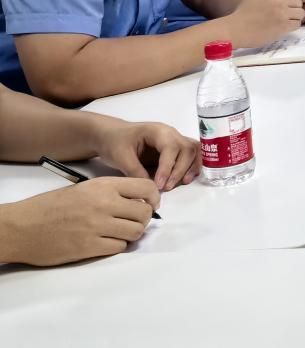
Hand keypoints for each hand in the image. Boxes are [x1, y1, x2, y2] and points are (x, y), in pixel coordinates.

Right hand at [0, 177, 159, 265]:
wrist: (22, 227)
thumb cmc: (51, 207)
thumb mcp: (83, 189)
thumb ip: (111, 193)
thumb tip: (138, 202)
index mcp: (103, 186)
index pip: (145, 187)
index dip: (153, 197)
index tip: (151, 204)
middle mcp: (104, 204)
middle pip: (144, 212)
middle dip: (144, 218)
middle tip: (134, 221)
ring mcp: (97, 227)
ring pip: (135, 232)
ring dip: (132, 234)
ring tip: (121, 232)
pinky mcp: (89, 247)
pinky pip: (119, 247)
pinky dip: (117, 246)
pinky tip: (107, 242)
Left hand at [93, 120, 199, 190]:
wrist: (111, 135)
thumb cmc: (114, 142)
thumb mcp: (121, 157)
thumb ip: (136, 172)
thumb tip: (150, 189)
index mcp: (157, 131)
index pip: (171, 148)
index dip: (168, 167)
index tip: (159, 185)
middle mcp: (171, 133)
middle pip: (187, 149)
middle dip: (180, 170)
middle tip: (166, 188)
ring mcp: (175, 140)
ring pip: (193, 151)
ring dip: (191, 167)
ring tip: (183, 183)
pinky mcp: (175, 149)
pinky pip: (191, 155)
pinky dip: (192, 166)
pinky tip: (186, 178)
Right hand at [227, 0, 304, 47]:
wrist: (236, 29)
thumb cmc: (243, 12)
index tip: (287, 4)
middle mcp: (280, 1)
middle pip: (299, 3)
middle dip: (294, 8)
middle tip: (286, 14)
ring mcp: (282, 14)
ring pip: (300, 13)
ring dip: (295, 18)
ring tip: (285, 21)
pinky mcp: (283, 26)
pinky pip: (297, 24)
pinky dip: (292, 26)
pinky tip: (284, 27)